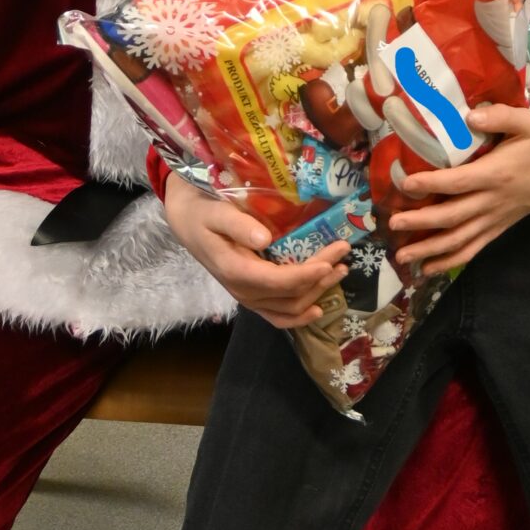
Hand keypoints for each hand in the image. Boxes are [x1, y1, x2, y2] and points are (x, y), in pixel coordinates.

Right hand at [163, 172, 350, 332]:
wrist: (187, 222)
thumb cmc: (203, 213)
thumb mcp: (215, 212)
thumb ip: (237, 225)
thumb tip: (265, 239)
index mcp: (235, 270)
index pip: (277, 281)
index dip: (305, 275)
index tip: (328, 262)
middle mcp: (243, 291)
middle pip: (290, 294)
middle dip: (320, 277)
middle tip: (342, 254)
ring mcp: (248, 297)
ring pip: (289, 307)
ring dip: (317, 292)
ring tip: (340, 271)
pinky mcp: (251, 297)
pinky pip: (277, 316)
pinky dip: (299, 316)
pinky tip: (317, 309)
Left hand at [389, 107, 529, 276]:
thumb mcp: (528, 121)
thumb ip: (500, 116)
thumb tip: (470, 116)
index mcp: (497, 174)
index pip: (459, 182)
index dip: (432, 184)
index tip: (405, 184)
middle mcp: (494, 201)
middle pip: (454, 217)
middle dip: (422, 223)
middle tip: (393, 223)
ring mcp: (496, 218)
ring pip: (460, 240)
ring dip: (430, 250)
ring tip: (402, 256)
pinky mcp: (498, 228)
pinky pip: (473, 249)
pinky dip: (450, 261)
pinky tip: (428, 268)